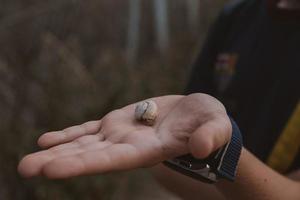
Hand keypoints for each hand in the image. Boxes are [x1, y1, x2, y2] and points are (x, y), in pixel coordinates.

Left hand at [18, 93, 231, 178]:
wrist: (198, 116)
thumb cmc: (211, 124)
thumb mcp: (216, 127)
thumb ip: (211, 137)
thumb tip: (202, 147)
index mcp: (150, 150)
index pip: (114, 161)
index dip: (84, 165)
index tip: (52, 171)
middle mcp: (130, 146)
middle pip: (91, 156)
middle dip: (60, 162)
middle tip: (25, 169)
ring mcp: (121, 134)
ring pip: (85, 143)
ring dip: (57, 149)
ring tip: (29, 159)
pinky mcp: (118, 121)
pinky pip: (89, 129)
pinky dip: (69, 134)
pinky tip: (47, 138)